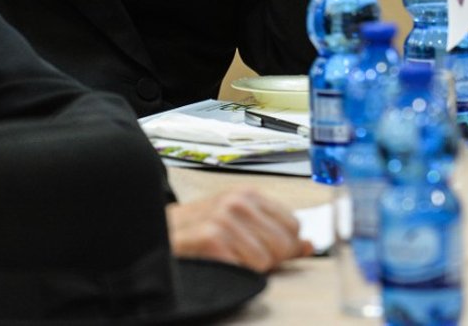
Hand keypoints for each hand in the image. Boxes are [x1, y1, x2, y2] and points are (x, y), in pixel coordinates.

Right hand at [166, 189, 311, 271]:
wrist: (158, 236)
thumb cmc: (196, 230)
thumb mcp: (237, 223)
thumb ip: (275, 232)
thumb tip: (310, 246)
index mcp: (248, 194)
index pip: (294, 226)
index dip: (282, 245)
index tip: (263, 248)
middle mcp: (238, 202)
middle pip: (284, 244)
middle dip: (267, 258)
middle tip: (240, 255)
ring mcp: (224, 219)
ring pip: (266, 260)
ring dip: (247, 267)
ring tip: (226, 257)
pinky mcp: (211, 238)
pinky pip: (244, 269)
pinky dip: (233, 273)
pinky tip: (217, 262)